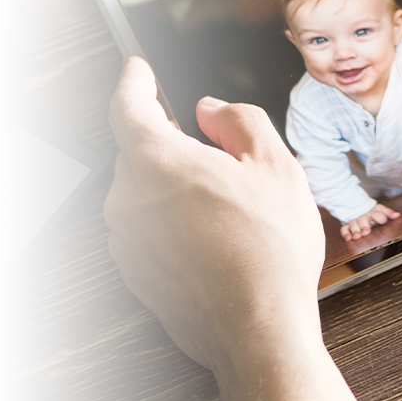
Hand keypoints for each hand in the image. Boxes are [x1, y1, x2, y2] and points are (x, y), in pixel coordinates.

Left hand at [104, 56, 325, 374]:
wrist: (257, 331)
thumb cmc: (269, 250)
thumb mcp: (274, 164)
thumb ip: (238, 119)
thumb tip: (212, 111)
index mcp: (157, 163)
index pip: (128, 106)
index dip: (134, 81)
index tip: (137, 69)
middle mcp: (129, 200)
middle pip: (141, 150)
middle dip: (174, 141)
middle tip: (223, 153)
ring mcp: (127, 241)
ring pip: (146, 190)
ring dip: (176, 184)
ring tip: (231, 205)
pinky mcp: (136, 272)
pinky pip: (148, 226)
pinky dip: (173, 218)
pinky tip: (218, 236)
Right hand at [341, 203, 400, 240]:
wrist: (358, 208)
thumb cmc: (373, 212)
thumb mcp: (381, 210)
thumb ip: (389, 213)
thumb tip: (397, 215)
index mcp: (374, 212)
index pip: (377, 213)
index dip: (378, 216)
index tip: (376, 215)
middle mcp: (364, 217)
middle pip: (363, 220)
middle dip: (364, 226)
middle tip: (366, 232)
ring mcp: (355, 221)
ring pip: (354, 225)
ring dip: (355, 231)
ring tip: (357, 236)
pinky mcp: (347, 226)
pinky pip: (344, 229)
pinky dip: (345, 233)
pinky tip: (348, 238)